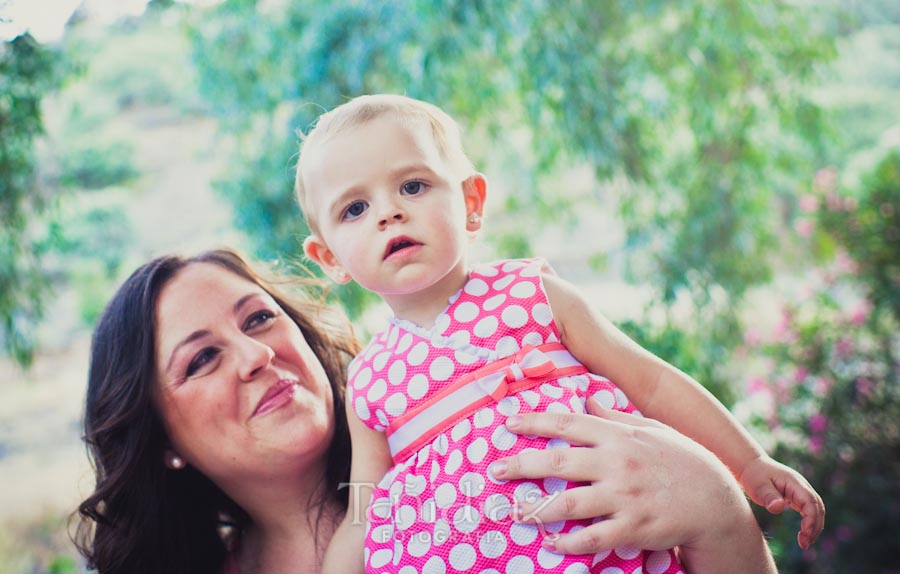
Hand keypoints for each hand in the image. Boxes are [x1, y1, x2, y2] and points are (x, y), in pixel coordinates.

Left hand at [491, 399, 775, 573]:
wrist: (716, 501)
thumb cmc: (682, 460)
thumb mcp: (652, 428)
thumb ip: (615, 415)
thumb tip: (586, 396)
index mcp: (619, 435)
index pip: (568, 423)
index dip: (534, 421)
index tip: (507, 423)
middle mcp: (617, 463)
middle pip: (558, 461)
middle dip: (521, 464)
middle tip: (494, 469)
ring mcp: (624, 496)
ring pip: (568, 502)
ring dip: (536, 508)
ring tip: (514, 510)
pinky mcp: (632, 528)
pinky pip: (592, 537)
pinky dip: (568, 541)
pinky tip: (551, 541)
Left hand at [739, 454, 824, 548]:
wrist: (751, 465)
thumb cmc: (754, 475)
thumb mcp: (758, 485)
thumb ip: (768, 496)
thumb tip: (779, 507)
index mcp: (795, 482)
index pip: (810, 501)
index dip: (811, 519)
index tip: (805, 533)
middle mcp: (801, 486)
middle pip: (817, 508)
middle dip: (815, 527)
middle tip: (804, 544)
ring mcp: (800, 491)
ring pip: (816, 510)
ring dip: (814, 527)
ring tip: (804, 543)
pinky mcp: (797, 496)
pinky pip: (809, 511)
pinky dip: (809, 523)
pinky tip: (803, 535)